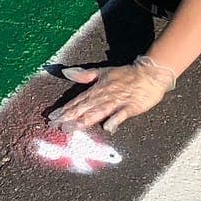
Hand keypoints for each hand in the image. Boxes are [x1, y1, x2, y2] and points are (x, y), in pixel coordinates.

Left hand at [54, 61, 169, 133]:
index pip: (77, 101)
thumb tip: (65, 72)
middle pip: (84, 108)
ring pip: (98, 112)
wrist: (148, 73)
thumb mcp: (102, 72)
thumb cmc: (125, 75)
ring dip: (85, 120)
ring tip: (72, 128)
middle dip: (69, 117)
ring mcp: (117, 102)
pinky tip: (108, 128)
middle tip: (56, 125)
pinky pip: (121, 114)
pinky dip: (115, 120)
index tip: (52, 117)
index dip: (64, 109)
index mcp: (96, 89)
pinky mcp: (130, 107)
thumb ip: (84, 74)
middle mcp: (103, 96)